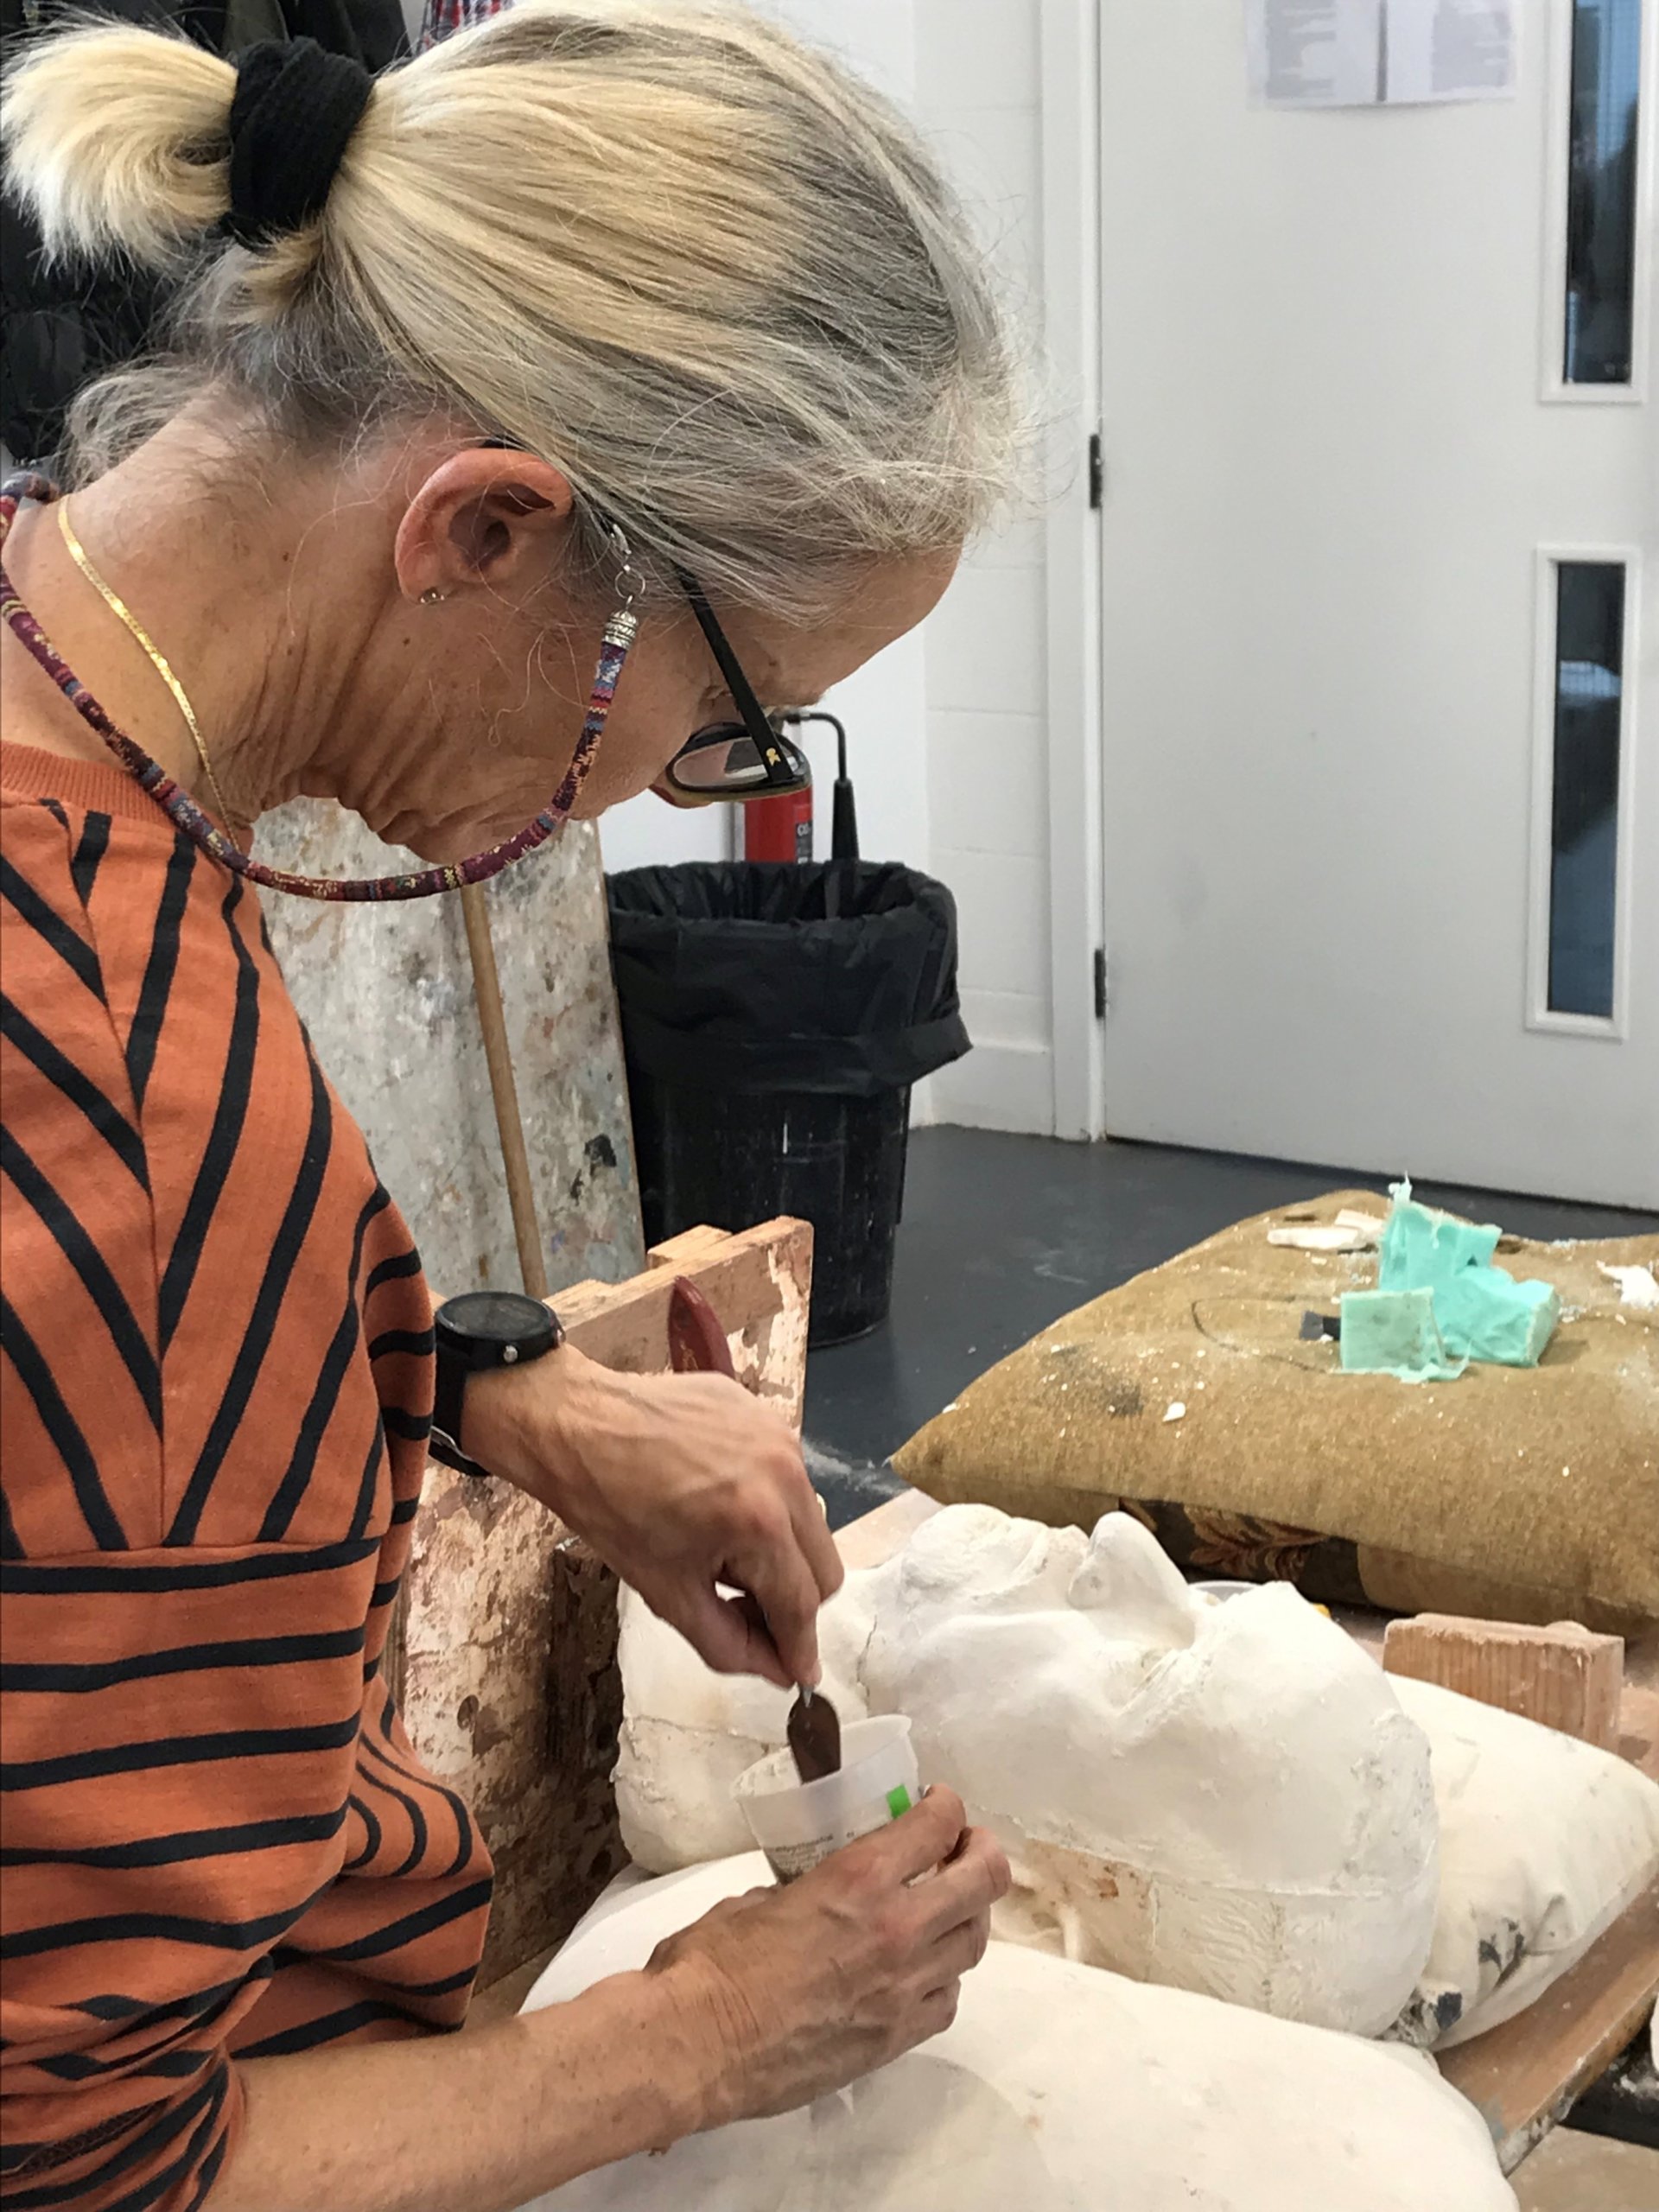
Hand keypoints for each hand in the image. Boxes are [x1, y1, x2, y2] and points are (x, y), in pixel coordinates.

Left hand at [466, 1345, 842, 1686]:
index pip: (801, 1603)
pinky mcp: (764, 1411)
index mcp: (759, 1522)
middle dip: (791, 1599)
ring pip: (810, 1522)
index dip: (799, 1647)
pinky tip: (716, 1501)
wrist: (576, 1427)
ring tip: (718, 1544)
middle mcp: (785, 1473)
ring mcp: (779, 1434)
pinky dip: (765, 1502)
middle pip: (825, 1567)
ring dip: (779, 1550)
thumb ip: (730, 1644)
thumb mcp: (668, 1595)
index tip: (800, 1676)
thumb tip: (780, 1670)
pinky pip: (787, 1477)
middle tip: (740, 1604)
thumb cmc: (610, 1511)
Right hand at [647, 1788, 1009, 2130]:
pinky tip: (923, 1971)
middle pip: (983, 1880)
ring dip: (967, 1916)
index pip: (936, 1825)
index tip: (939, 1805)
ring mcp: (904, 1989)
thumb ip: (800, 1893)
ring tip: (947, 1908)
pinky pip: (948, 2000)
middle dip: (981, 1853)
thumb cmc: (711, 1965)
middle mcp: (897, 1928)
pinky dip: (945, 1977)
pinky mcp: (896, 2039)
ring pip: (974, 1942)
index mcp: (858, 1879)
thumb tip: (808, 1901)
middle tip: (965, 1848)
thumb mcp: (755, 1899)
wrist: (697, 2047)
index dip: (947, 1806)